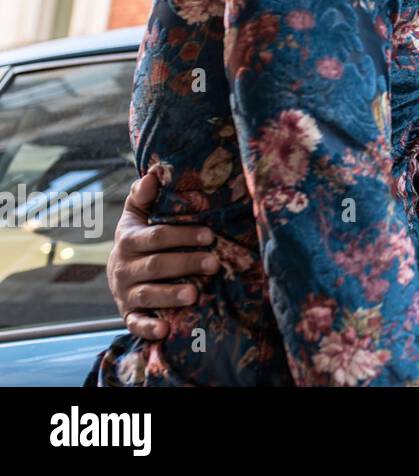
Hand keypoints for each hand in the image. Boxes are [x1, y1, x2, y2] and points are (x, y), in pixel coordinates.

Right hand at [107, 166, 217, 340]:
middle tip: (214, 264)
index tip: (210, 235)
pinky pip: (135, 323)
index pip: (155, 237)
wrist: (119, 274)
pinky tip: (166, 330)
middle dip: (186, 264)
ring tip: (195, 295)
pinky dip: (148, 328)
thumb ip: (142, 195)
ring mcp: (125, 293)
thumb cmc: (139, 239)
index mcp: (129, 240)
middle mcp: (124, 268)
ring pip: (147, 294)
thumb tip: (153, 173)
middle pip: (156, 266)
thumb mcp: (137, 216)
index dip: (182, 235)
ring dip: (170, 295)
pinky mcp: (128, 315)